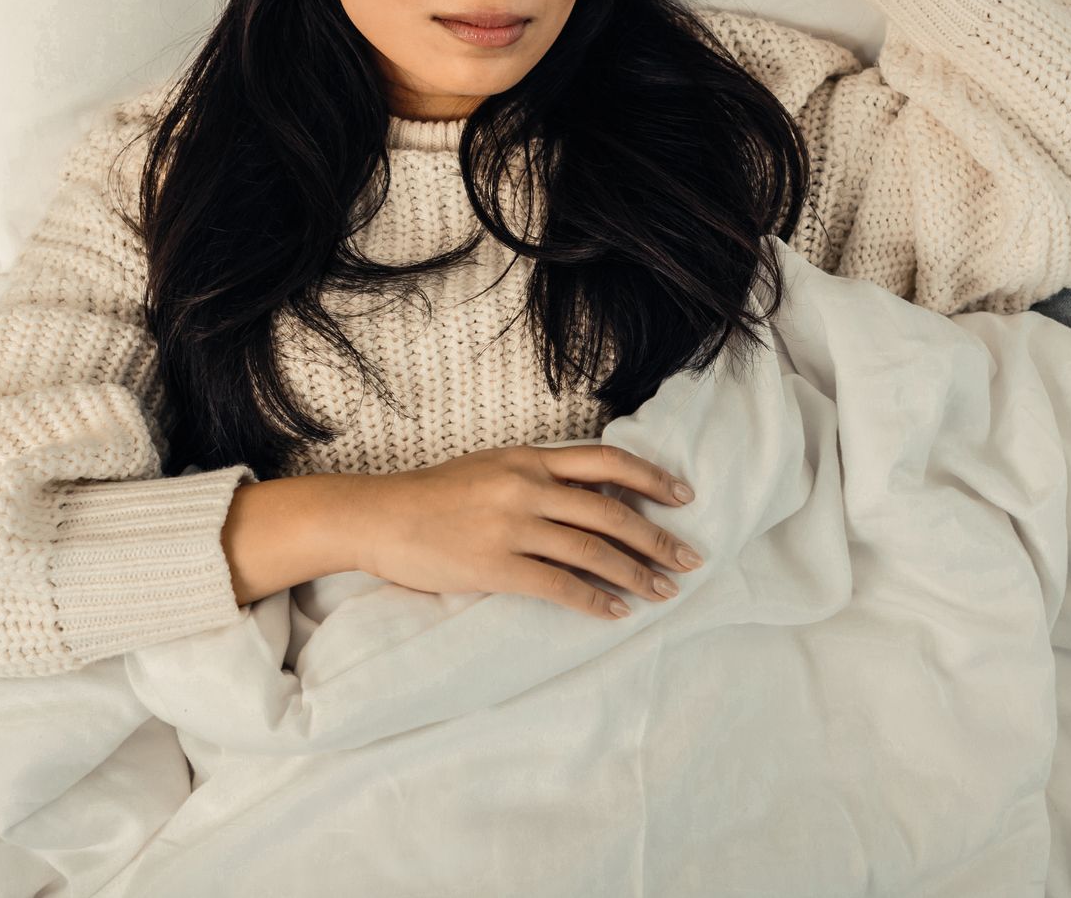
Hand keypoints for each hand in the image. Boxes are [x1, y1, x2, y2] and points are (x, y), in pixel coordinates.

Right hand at [347, 444, 704, 620]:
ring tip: (663, 592)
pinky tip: (615, 613)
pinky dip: (594, 601)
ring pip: (592, 551)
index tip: (684, 497)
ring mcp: (512, 525)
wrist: (380, 516)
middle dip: (658, 538)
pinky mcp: (496, 565)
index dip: (652, 479)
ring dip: (636, 574)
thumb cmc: (435, 495)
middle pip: (610, 511)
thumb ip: (539, 477)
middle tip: (691, 559)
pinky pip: (559, 586)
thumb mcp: (492, 468)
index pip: (607, 461)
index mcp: (530, 457)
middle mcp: (527, 486)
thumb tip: (593, 497)